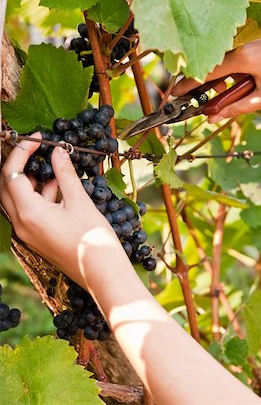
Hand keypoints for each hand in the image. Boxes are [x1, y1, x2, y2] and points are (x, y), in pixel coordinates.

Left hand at [0, 133, 123, 286]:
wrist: (101, 273)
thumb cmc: (92, 239)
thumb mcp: (79, 201)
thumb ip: (65, 174)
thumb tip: (58, 151)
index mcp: (28, 213)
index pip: (13, 173)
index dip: (23, 151)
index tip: (39, 138)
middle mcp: (21, 224)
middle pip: (7, 186)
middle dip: (20, 164)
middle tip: (37, 148)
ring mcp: (28, 232)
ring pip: (17, 198)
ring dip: (30, 179)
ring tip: (52, 165)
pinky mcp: (37, 237)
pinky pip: (29, 211)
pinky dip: (39, 195)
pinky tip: (58, 187)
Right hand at [172, 17, 260, 122]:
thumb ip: (236, 108)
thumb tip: (212, 119)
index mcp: (242, 58)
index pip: (205, 74)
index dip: (188, 86)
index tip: (176, 95)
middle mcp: (242, 40)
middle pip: (213, 63)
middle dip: (212, 82)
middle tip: (214, 94)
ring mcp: (249, 29)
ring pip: (226, 53)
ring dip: (228, 69)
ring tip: (248, 79)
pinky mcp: (257, 24)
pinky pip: (238, 43)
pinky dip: (239, 57)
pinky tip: (256, 65)